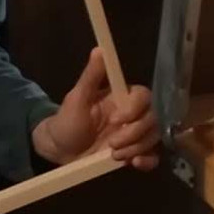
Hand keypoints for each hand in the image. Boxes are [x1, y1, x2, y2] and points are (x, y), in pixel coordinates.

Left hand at [32, 48, 160, 171]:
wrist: (60, 150)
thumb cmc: (67, 120)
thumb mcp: (76, 98)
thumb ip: (90, 76)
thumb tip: (99, 49)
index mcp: (121, 98)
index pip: (144, 96)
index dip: (135, 108)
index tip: (116, 119)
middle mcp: (133, 114)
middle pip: (153, 118)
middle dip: (134, 133)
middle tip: (112, 144)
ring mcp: (135, 134)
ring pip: (153, 137)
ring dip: (137, 147)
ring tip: (114, 154)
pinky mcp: (134, 153)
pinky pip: (152, 156)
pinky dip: (147, 161)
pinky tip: (134, 163)